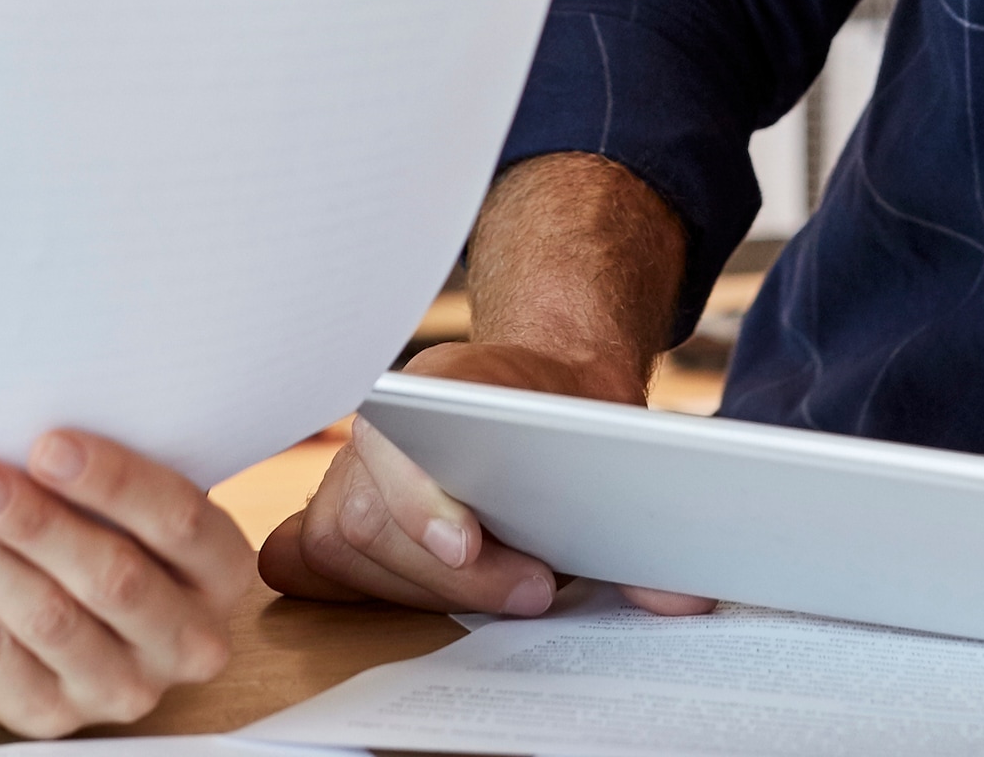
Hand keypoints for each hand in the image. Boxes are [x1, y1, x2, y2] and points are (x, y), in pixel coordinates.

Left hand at [0, 430, 250, 736]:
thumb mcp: (126, 503)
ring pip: (45, 618)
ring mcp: (121, 687)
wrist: (65, 622)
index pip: (179, 522)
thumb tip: (23, 420)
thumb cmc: (101, 533)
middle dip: (33, 523)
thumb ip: (100, 472)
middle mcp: (185, 638)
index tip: (46, 443)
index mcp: (219, 569)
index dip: (114, 482)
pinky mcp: (52, 715)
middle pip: (112, 579)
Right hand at [258, 343, 709, 617]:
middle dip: (451, 574)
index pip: (394, 446)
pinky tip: (406, 590)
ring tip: (508, 590)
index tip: (467, 542)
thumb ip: (642, 516)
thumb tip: (679, 601)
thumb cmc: (569, 414)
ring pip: (343, 547)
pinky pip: (304, 558)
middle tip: (535, 588)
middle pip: (369, 520)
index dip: (422, 503)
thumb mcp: (616, 440)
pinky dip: (346, 583)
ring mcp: (345, 469)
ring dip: (421, 588)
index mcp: (434, 383)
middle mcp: (373, 425)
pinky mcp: (335, 512)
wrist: (548, 386)